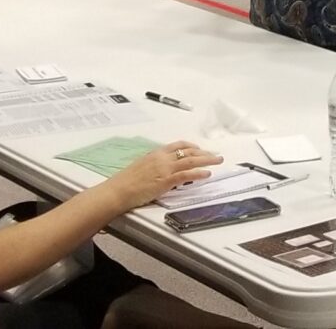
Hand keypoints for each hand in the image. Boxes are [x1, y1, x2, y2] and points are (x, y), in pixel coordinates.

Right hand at [99, 141, 223, 213]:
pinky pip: (186, 175)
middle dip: (204, 152)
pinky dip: (199, 173)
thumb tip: (162, 168)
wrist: (117, 191)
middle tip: (214, 155)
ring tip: (217, 160)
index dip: (191, 146)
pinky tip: (207, 174)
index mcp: (155, 154)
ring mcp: (165, 169)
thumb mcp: (141, 167)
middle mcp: (162, 158)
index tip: (199, 148)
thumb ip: (154, 165)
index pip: (177, 145)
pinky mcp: (166, 181)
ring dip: (207, 160)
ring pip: (191, 161)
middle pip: (188, 151)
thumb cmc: (125, 182)